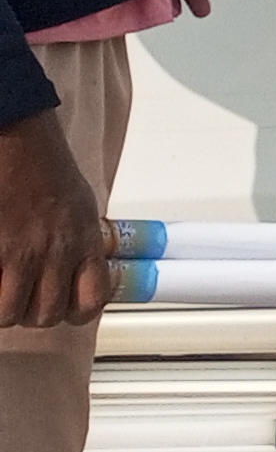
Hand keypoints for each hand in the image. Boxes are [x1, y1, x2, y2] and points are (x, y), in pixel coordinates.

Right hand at [0, 107, 107, 329]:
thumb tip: (73, 268)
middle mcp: (56, 251)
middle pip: (46, 315)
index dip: (72, 311)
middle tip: (18, 294)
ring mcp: (21, 252)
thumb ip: (77, 240)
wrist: (16, 136)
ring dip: (2, 306)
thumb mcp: (78, 203)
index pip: (91, 302)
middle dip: (29, 311)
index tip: (59, 304)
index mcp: (83, 240)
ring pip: (9, 312)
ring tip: (0, 284)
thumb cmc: (43, 163)